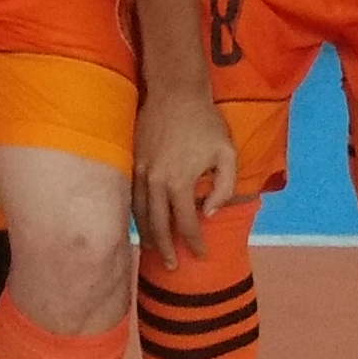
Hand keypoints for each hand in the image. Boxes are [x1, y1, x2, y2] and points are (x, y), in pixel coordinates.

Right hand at [129, 85, 237, 269]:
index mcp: (179, 182)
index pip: (186, 223)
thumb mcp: (227, 154)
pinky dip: (135, 215)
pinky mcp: (131, 162)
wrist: (175, 92)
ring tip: (152, 251)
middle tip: (172, 267)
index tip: (201, 256)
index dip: (195, 243)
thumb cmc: (205, 122)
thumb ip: (223, 187)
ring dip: (146, 235)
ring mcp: (139, 172)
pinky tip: (141, 223)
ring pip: (139, 214)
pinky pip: (130, 197)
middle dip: (166, 249)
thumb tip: (210, 212)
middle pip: (158, 225)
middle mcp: (155, 182)